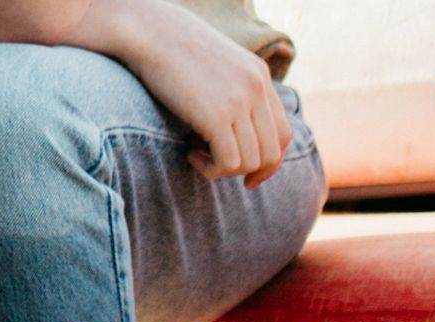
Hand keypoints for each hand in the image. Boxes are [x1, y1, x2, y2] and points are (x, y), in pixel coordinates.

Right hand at [95, 0, 291, 187]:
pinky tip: (190, 154)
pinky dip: (211, 168)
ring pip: (251, 161)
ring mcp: (239, 101)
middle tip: (216, 168)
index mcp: (259, 77)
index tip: (247, 175)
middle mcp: (256, 89)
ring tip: (197, 155)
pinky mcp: (216, 115)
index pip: (283, 133)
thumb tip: (227, 127)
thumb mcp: (214, 68)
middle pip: (272, 152)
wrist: (151, 34)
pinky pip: (228, 161)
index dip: (269, 162)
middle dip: (248, 172)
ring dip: (224, 170)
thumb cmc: (171, 52)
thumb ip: (229, 90)